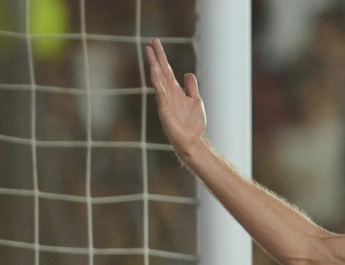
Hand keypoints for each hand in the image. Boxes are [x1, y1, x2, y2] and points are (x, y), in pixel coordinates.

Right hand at [145, 38, 205, 159]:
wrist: (191, 141)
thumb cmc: (193, 124)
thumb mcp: (196, 101)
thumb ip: (191, 87)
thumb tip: (188, 73)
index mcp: (176, 91)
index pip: (167, 70)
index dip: (162, 57)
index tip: (156, 44)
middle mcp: (169, 93)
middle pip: (161, 71)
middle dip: (156, 57)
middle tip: (151, 42)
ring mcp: (165, 100)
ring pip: (158, 79)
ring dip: (154, 64)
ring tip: (149, 51)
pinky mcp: (164, 108)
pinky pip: (160, 92)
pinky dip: (157, 81)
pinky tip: (154, 70)